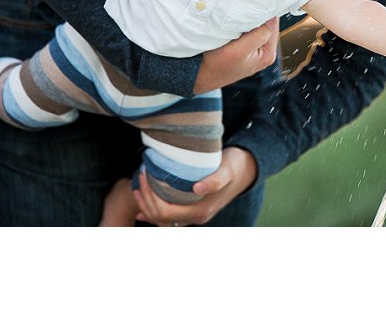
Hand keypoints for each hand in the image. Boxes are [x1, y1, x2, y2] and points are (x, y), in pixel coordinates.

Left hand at [134, 147, 255, 225]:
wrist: (246, 169)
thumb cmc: (234, 166)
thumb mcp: (226, 169)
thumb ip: (215, 180)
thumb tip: (197, 188)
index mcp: (201, 210)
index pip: (165, 213)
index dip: (150, 197)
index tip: (144, 174)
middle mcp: (196, 217)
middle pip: (160, 218)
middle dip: (145, 200)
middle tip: (139, 176)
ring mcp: (194, 214)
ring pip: (163, 220)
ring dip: (147, 205)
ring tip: (139, 185)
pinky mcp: (192, 208)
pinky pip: (169, 216)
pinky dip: (154, 210)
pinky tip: (143, 202)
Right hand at [194, 18, 278, 92]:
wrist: (200, 75)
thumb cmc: (217, 66)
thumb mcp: (239, 50)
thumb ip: (259, 36)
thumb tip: (271, 19)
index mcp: (268, 54)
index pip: (273, 25)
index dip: (263, 14)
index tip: (250, 7)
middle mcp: (264, 53)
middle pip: (265, 26)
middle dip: (255, 18)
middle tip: (240, 13)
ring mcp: (253, 52)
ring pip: (255, 28)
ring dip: (246, 23)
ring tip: (235, 21)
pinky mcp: (243, 50)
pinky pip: (246, 33)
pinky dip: (240, 28)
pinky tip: (232, 28)